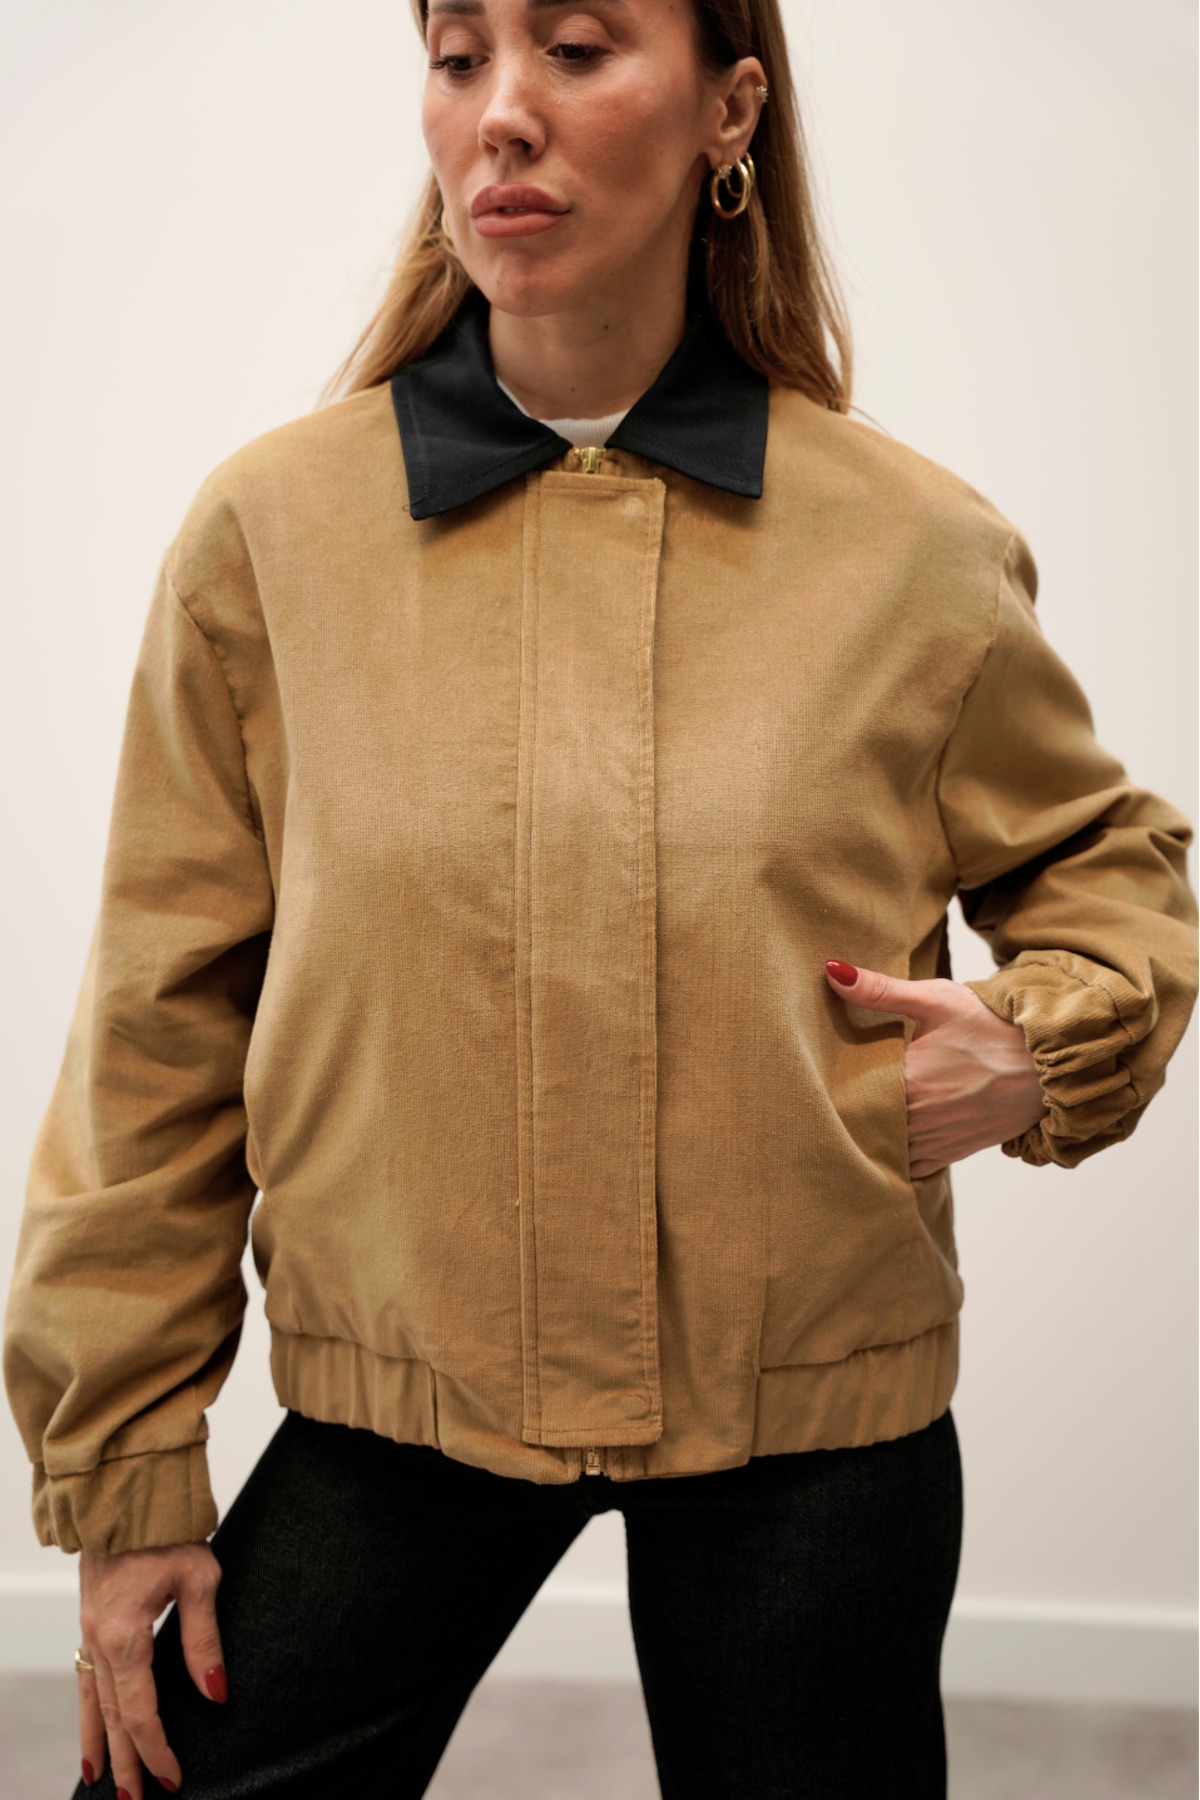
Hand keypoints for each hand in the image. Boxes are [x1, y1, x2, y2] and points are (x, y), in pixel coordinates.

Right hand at [78, 1540, 226, 1795]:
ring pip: (91, 1701)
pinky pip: (85, 1677)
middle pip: (112, 1716)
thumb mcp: (200, 1581)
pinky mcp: (91, 1620)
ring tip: (104, 1781)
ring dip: (99, 1743)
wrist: (129, 1493)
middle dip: (127, 1761)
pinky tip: (92, 1727)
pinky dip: (87, 1710)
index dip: (157, 1749)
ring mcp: (90, 1630)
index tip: (172, 1778)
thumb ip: (204, 1642)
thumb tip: (215, 1694)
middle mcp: (100, 1640)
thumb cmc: (169, 1531)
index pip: (141, 1711)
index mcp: (126, 1635)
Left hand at [824, 959, 1047, 1178]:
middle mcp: (919, 1120)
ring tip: (847, 1120)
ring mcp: (936, 1141)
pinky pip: (910, 1167)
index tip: (815, 1076)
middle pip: (862, 1126)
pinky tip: (882, 1140)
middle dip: (844, 1114)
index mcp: (909, 1083)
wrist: (1048, 1062)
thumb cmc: (993, 1026)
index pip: (848, 1095)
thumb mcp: (936, 1000)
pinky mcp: (953, 1152)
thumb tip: (831, 970)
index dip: (828, 1089)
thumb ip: (880, 990)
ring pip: (884, 1150)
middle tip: (822, 1100)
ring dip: (867, 1138)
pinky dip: (894, 1157)